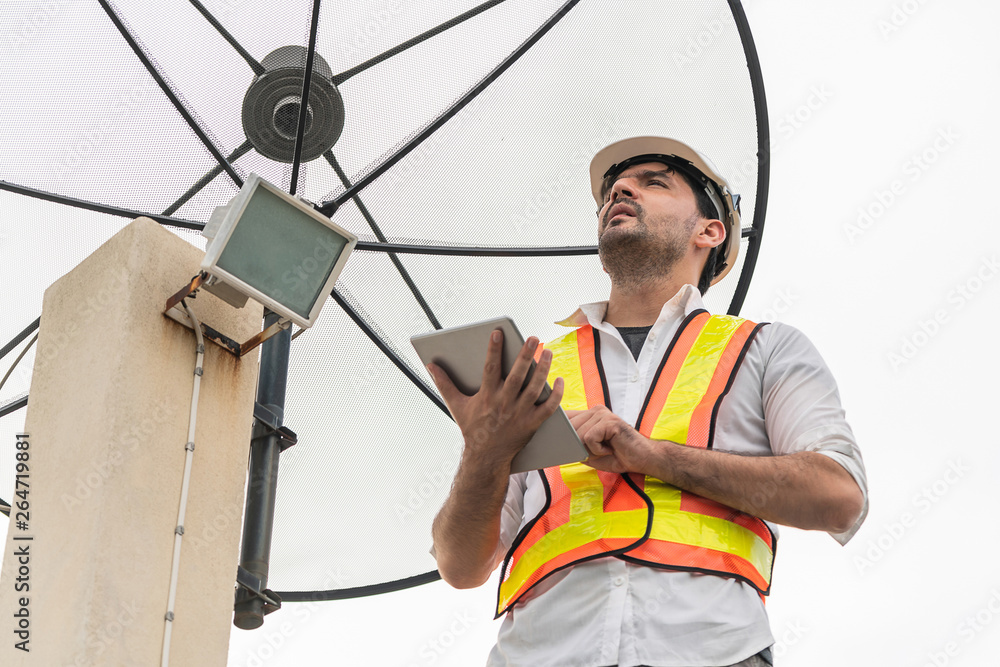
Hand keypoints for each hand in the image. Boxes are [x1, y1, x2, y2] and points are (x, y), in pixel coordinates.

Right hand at [428, 329, 563, 467]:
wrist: (486, 457)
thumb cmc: (472, 427)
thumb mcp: (456, 405)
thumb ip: (444, 383)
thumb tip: (431, 365)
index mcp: (486, 396)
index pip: (490, 368)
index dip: (494, 350)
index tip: (498, 332)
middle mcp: (504, 404)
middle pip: (517, 376)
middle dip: (525, 356)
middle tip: (533, 337)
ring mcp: (520, 414)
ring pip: (534, 388)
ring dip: (543, 369)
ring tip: (547, 351)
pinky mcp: (533, 423)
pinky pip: (548, 407)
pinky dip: (556, 394)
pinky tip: (559, 379)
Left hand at [566, 406, 656, 473]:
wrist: (643, 459)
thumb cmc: (618, 456)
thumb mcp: (590, 452)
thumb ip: (575, 445)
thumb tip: (560, 444)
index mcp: (590, 415)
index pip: (566, 418)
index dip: (561, 431)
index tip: (560, 440)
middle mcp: (595, 410)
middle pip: (570, 428)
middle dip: (578, 446)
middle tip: (597, 452)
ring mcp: (603, 414)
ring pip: (579, 435)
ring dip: (591, 450)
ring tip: (606, 450)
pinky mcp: (609, 421)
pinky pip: (590, 438)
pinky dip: (598, 450)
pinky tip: (610, 449)